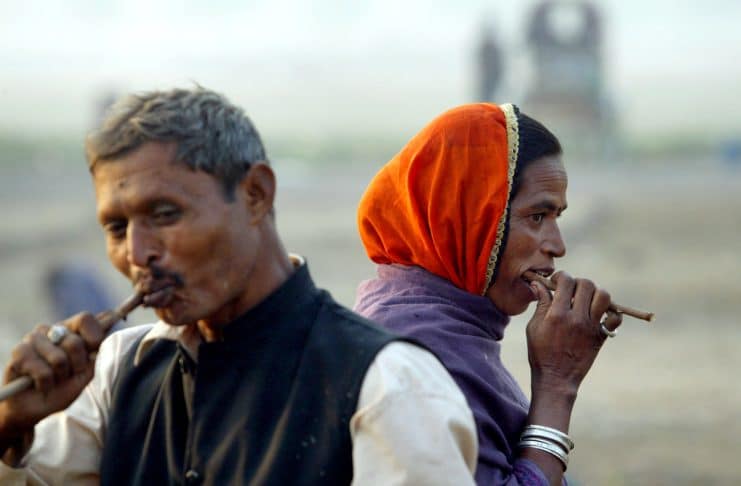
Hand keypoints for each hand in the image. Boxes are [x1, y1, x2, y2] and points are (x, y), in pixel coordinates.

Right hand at [0, 313, 104, 441]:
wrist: (34, 408)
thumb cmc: (63, 388)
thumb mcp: (86, 373)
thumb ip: (96, 351)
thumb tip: (108, 322)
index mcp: (70, 330)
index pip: (85, 319)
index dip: (94, 337)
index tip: (93, 352)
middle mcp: (52, 330)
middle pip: (75, 342)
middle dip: (77, 366)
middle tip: (68, 374)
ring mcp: (33, 338)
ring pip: (59, 359)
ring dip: (60, 376)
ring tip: (52, 379)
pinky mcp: (19, 352)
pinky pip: (42, 372)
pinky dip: (45, 384)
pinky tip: (39, 384)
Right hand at [525, 271, 622, 396]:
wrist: (557, 378)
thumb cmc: (540, 353)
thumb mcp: (534, 327)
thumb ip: (540, 304)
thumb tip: (538, 284)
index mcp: (557, 314)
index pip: (566, 281)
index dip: (561, 276)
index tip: (557, 282)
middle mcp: (577, 318)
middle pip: (587, 284)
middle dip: (578, 282)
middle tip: (571, 290)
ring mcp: (592, 327)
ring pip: (604, 296)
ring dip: (595, 293)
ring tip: (586, 299)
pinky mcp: (601, 336)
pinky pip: (615, 318)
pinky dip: (611, 312)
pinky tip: (599, 313)